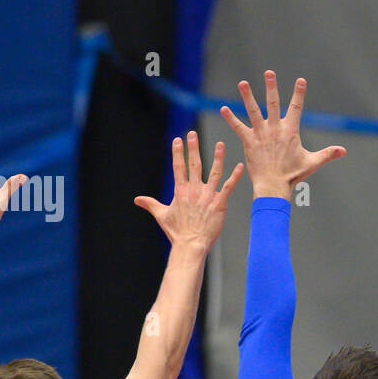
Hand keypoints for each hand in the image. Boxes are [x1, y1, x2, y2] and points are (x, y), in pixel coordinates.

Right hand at [134, 131, 241, 253]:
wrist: (191, 244)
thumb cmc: (177, 232)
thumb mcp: (162, 215)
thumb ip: (150, 204)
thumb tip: (137, 200)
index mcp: (180, 191)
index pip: (178, 167)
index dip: (178, 152)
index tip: (178, 139)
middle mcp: (194, 190)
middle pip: (194, 164)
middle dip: (193, 148)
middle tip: (192, 134)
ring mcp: (208, 196)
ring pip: (214, 172)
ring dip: (218, 157)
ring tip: (221, 144)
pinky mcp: (220, 204)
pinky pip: (228, 187)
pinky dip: (235, 176)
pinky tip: (240, 166)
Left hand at [220, 71, 344, 200]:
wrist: (273, 186)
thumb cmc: (292, 175)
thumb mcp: (312, 163)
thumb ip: (327, 154)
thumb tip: (344, 151)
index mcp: (290, 131)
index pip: (296, 108)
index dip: (299, 93)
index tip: (301, 80)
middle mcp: (275, 128)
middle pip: (273, 103)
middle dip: (271, 87)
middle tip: (269, 72)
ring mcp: (260, 134)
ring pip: (253, 110)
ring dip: (247, 96)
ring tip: (243, 83)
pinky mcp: (248, 141)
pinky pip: (238, 127)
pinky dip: (230, 118)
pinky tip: (223, 108)